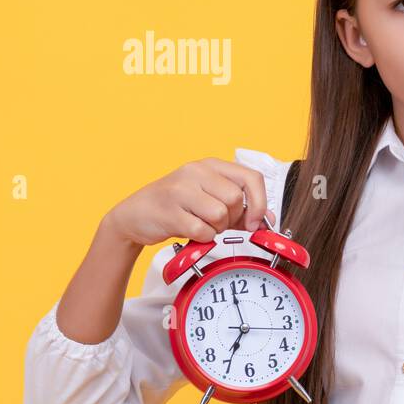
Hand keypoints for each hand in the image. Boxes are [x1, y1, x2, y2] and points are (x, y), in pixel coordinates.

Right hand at [105, 157, 276, 247]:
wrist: (134, 215)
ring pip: (221, 214)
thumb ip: (240, 206)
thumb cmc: (175, 206)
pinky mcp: (170, 211)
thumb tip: (269, 220)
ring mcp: (180, 190)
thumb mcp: (209, 197)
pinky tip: (190, 231)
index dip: (260, 202)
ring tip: (201, 224)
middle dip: (233, 218)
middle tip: (218, 222)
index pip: (251, 177)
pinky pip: (203, 231)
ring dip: (216, 228)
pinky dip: (202, 238)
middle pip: (236, 199)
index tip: (257, 220)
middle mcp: (195, 171)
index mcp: (210, 165)